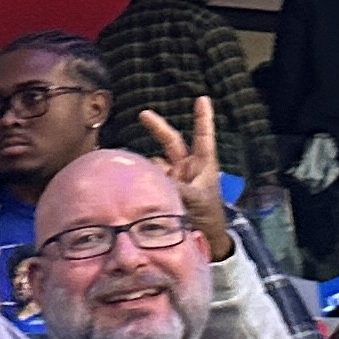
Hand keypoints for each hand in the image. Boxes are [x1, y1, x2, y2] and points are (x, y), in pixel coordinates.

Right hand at [134, 101, 235, 260]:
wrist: (205, 239)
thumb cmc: (209, 217)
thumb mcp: (196, 200)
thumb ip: (177, 187)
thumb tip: (157, 177)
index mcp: (203, 165)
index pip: (203, 137)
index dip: (203, 118)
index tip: (202, 99)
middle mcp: (187, 168)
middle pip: (171, 142)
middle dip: (157, 128)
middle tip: (142, 114)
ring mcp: (174, 179)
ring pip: (155, 163)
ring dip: (144, 164)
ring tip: (132, 168)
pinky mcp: (163, 190)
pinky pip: (148, 179)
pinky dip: (140, 179)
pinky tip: (130, 183)